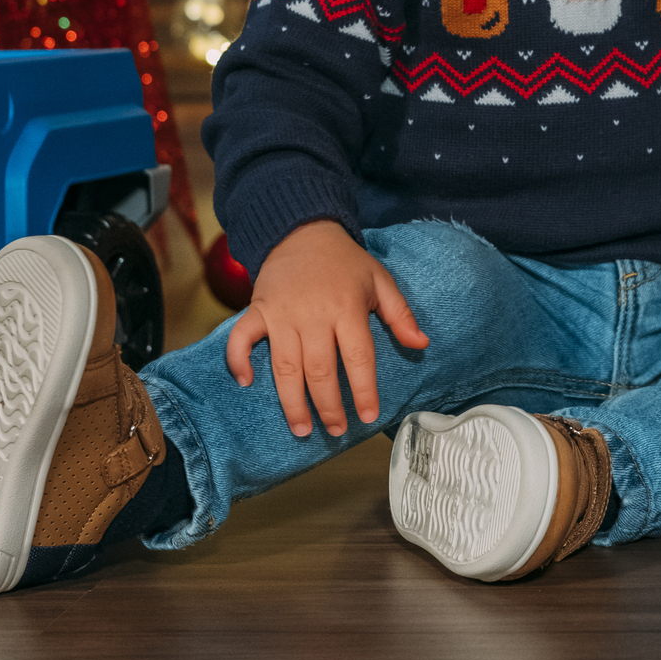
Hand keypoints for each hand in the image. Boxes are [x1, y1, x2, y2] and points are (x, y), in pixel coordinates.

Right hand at [225, 220, 428, 437]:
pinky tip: (245, 382)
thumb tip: (422, 344)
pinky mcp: (258, 309)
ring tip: (301, 429)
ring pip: (285, 366)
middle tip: (336, 430)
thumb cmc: (345, 261)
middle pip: (320, 370)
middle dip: (329, 406)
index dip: (364, 390)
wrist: (302, 229)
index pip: (358, 357)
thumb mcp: (380, 280)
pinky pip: (241, 338)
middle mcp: (314, 314)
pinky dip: (238, 360)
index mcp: (348, 307)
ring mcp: (282, 313)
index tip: (369, 416)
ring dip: (292, 402)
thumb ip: (401, 314)